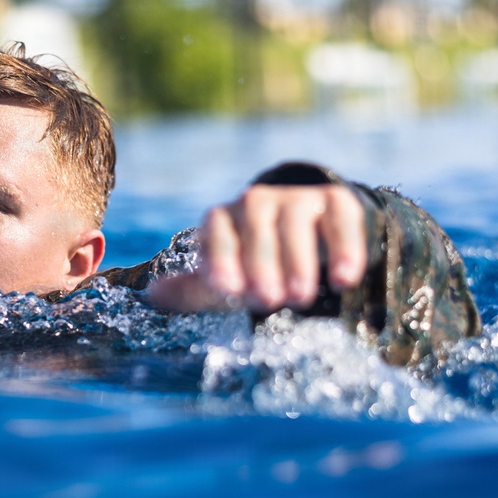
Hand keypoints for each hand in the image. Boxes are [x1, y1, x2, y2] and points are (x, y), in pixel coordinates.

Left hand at [148, 181, 367, 313]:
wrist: (311, 240)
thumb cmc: (257, 267)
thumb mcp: (227, 280)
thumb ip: (193, 290)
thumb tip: (153, 297)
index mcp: (225, 219)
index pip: (217, 228)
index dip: (220, 257)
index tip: (227, 289)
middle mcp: (258, 201)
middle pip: (256, 222)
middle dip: (261, 262)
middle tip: (269, 299)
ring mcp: (298, 198)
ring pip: (295, 218)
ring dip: (297, 258)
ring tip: (300, 297)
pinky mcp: (336, 202)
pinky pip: (340, 217)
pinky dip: (344, 245)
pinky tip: (345, 278)